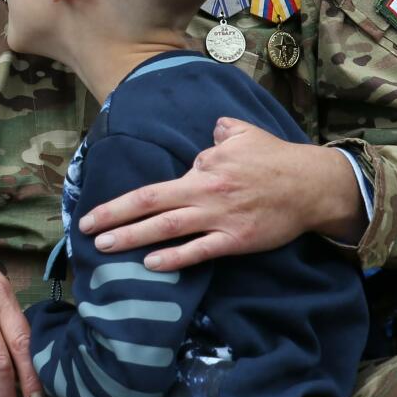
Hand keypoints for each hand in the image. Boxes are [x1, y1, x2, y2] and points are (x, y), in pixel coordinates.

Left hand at [78, 119, 365, 269]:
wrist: (312, 184)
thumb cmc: (275, 157)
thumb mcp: (242, 132)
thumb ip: (219, 132)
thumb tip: (209, 134)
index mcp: (203, 167)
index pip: (153, 187)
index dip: (121, 202)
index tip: (95, 212)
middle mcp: (204, 192)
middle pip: (149, 205)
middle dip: (113, 217)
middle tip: (84, 230)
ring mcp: (220, 217)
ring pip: (168, 228)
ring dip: (133, 238)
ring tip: (105, 247)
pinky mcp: (237, 239)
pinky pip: (200, 251)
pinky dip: (175, 258)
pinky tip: (151, 264)